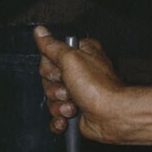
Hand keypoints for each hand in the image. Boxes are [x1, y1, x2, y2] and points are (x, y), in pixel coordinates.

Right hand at [32, 26, 126, 141]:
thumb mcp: (71, 58)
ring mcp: (77, 94)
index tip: (59, 69)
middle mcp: (79, 74)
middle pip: (48, 80)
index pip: (50, 56)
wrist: (111, 116)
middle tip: (69, 88)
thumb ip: (52, 45)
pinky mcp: (76, 112)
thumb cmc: (99, 88)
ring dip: (59, 105)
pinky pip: (56, 117)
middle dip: (55, 88)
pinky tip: (67, 118)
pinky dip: (60, 120)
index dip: (50, 66)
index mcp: (80, 55)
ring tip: (74, 104)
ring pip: (51, 99)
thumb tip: (40, 32)